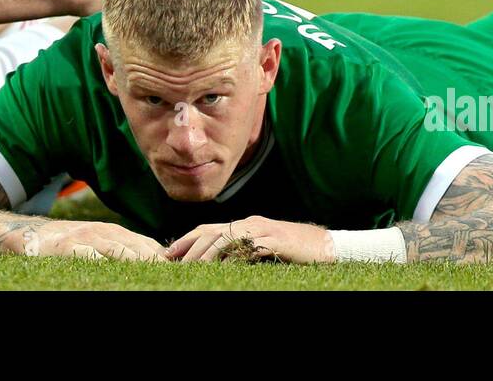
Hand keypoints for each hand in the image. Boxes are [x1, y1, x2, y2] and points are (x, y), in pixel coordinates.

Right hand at [25, 219, 167, 261]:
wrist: (36, 235)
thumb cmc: (73, 242)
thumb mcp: (101, 239)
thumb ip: (125, 246)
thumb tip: (157, 258)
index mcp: (115, 231)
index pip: (146, 243)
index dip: (162, 256)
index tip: (178, 267)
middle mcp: (104, 232)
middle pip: (136, 246)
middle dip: (154, 259)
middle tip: (170, 271)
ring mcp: (87, 238)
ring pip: (116, 249)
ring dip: (134, 259)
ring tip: (150, 269)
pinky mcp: (69, 247)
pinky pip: (88, 254)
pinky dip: (101, 260)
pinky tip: (111, 268)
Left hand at [166, 216, 333, 263]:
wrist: (324, 245)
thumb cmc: (292, 250)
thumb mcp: (261, 249)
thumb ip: (240, 251)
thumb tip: (216, 263)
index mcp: (244, 225)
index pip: (208, 229)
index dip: (187, 239)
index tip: (168, 253)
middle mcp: (250, 224)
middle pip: (212, 231)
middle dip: (190, 246)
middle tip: (173, 261)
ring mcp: (263, 230)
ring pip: (227, 237)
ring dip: (208, 252)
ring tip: (194, 266)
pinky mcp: (275, 241)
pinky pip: (251, 247)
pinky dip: (236, 257)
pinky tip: (224, 267)